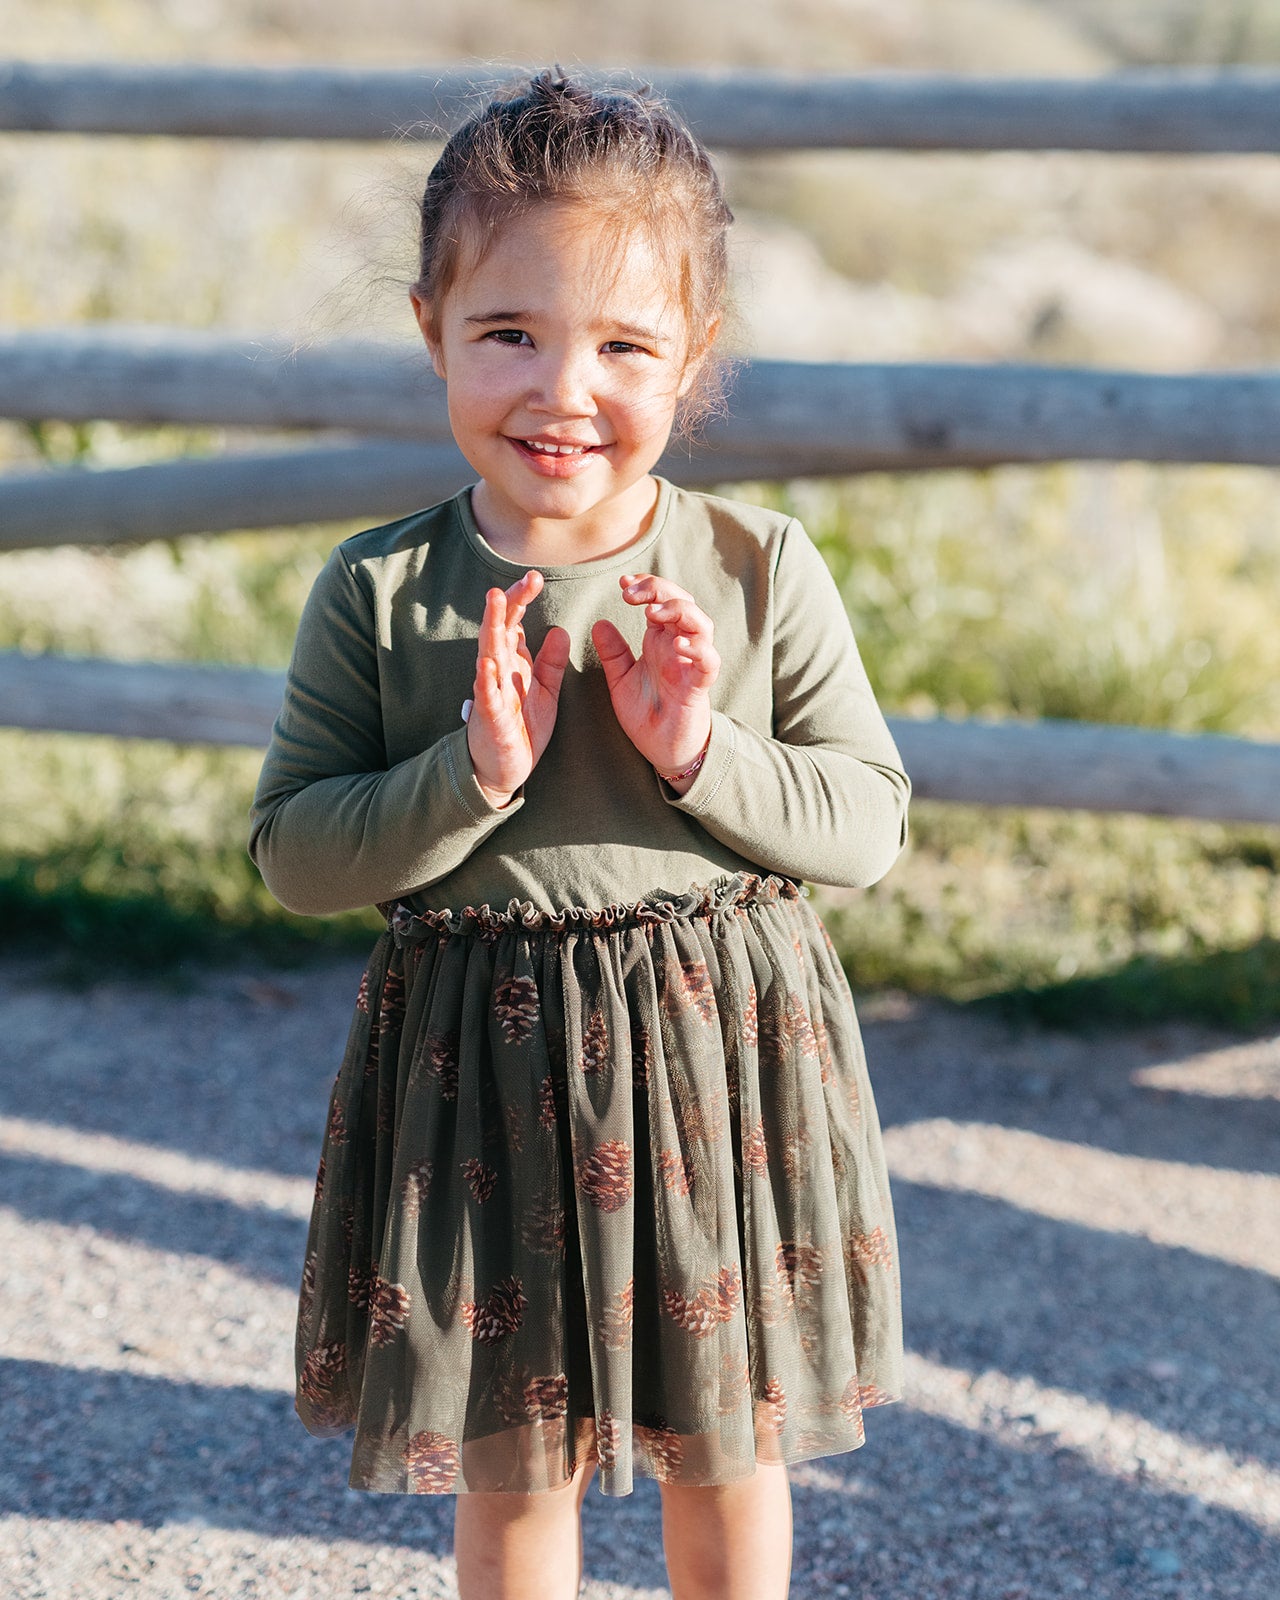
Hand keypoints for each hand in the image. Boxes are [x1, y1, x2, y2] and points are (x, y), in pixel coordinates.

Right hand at [467, 570, 569, 807]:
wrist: (503, 767)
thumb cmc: (522, 728)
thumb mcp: (545, 692)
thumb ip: (550, 662)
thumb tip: (559, 630)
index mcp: (511, 663)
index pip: (514, 623)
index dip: (522, 600)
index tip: (535, 578)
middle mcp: (498, 672)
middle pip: (501, 629)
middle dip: (509, 603)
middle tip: (524, 579)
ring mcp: (491, 692)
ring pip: (489, 653)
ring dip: (493, 627)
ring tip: (495, 601)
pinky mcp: (490, 718)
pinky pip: (487, 696)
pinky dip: (486, 679)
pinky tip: (487, 661)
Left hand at [591, 573, 718, 784]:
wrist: (661, 749)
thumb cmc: (645, 714)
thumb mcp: (620, 679)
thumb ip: (613, 653)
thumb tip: (599, 624)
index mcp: (660, 640)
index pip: (660, 600)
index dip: (646, 585)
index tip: (622, 583)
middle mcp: (678, 646)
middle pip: (682, 602)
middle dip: (659, 590)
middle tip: (631, 594)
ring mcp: (692, 663)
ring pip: (701, 624)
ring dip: (679, 611)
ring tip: (652, 614)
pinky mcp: (700, 685)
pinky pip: (709, 661)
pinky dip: (698, 648)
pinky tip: (678, 644)